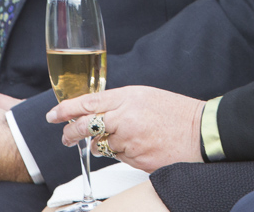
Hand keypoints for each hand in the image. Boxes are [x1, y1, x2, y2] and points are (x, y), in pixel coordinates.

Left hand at [47, 85, 202, 171]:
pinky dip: (120, 154)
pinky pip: (116, 157)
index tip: (53, 114)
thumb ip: (120, 103)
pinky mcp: (134, 157)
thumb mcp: (146, 97)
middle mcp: (125, 116)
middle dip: (70, 132)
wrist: (200, 132)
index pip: (88, 101)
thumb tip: (95, 113)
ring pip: (100, 144)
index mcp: (128, 96)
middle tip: (66, 137)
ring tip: (122, 140)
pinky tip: (137, 147)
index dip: (66, 108)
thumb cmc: (177, 114)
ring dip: (102, 145)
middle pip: (85, 125)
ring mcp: (129, 138)